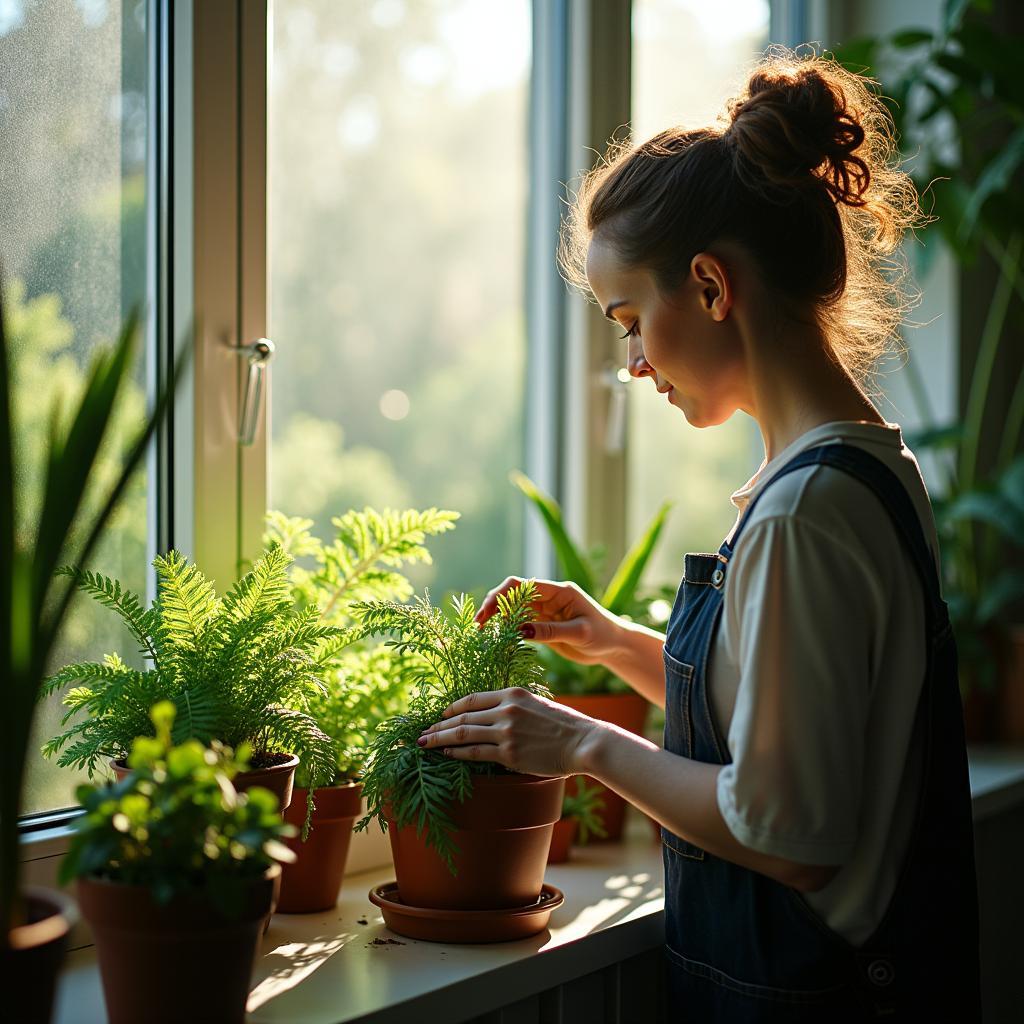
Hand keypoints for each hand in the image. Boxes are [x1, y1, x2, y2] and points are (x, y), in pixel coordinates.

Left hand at [417, 686, 600, 776]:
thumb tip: (494, 719)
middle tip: (422, 733)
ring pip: (463, 733)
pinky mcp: (509, 753)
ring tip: (424, 744)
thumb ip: (514, 708)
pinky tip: (446, 753)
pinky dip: (456, 752)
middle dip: (438, 726)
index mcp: (512, 693)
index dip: (452, 708)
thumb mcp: (537, 705)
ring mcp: (506, 731)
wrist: (583, 741)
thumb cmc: (564, 726)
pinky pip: (475, 752)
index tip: (440, 715)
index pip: (472, 699)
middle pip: (462, 717)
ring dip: (440, 739)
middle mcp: (506, 709)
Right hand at [475, 576, 625, 666]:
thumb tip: (520, 629)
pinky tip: (498, 639)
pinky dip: (507, 629)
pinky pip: (520, 624)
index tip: (487, 613)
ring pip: (514, 609)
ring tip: (484, 634)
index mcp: (558, 592)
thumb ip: (550, 631)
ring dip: (498, 619)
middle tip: (479, 625)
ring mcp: (544, 611)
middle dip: (493, 606)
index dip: (502, 596)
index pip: (523, 586)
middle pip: (513, 595)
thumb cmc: (602, 635)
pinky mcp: (542, 625)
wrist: (614, 646)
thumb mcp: (579, 633)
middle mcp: (548, 598)